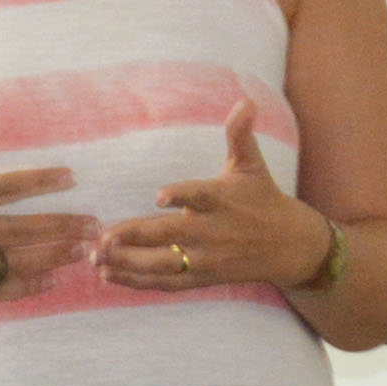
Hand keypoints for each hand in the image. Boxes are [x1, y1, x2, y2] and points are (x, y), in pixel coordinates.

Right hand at [0, 95, 92, 312]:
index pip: (2, 186)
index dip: (38, 181)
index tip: (70, 177)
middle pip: (21, 229)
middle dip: (62, 226)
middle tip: (96, 223)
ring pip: (16, 263)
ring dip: (53, 257)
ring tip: (85, 250)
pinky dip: (27, 288)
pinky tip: (53, 282)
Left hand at [101, 102, 330, 293]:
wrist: (289, 246)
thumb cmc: (263, 198)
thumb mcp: (251, 165)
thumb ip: (240, 134)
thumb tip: (244, 101)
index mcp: (221, 199)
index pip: (200, 196)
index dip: (180, 196)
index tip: (159, 197)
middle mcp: (212, 231)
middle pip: (171, 236)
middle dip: (136, 237)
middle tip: (105, 237)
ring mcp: (205, 258)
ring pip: (163, 264)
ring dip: (128, 263)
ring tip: (97, 257)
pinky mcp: (201, 277)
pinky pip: (165, 283)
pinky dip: (137, 282)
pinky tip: (109, 274)